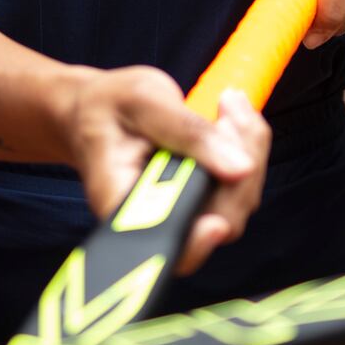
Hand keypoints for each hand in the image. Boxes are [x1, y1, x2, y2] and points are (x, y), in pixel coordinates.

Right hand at [56, 67, 270, 274]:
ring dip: (248, 150)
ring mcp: (183, 213)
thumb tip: (239, 168)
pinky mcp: (203, 199)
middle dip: (241, 167)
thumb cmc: (108, 105)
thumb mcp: (143, 101)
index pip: (165, 243)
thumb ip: (189, 132)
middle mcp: (154, 219)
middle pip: (219, 222)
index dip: (198, 241)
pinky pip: (241, 186)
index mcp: (121, 202)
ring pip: (238, 203)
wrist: (95, 108)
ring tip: (226, 107)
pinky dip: (247, 148)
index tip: (216, 221)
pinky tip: (229, 116)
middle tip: (227, 112)